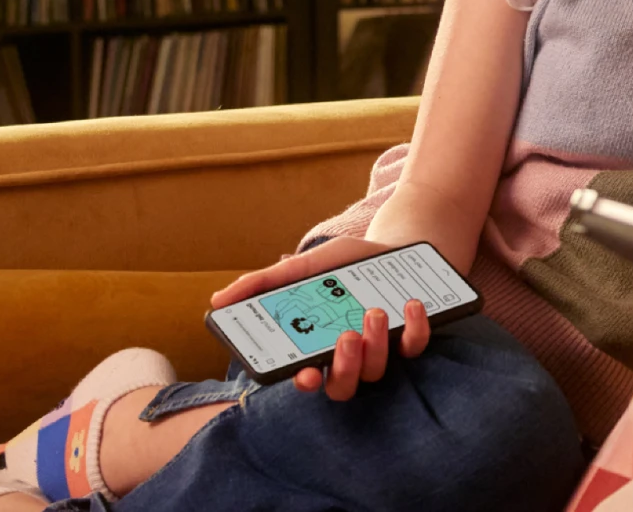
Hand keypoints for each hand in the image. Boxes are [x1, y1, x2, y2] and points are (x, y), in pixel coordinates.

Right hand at [210, 237, 432, 400]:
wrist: (394, 247)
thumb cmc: (345, 264)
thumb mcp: (305, 266)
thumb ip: (264, 284)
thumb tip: (217, 301)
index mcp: (319, 346)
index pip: (307, 378)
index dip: (305, 382)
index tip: (304, 373)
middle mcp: (350, 358)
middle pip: (343, 386)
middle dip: (345, 367)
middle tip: (346, 337)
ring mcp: (382, 352)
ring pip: (377, 370)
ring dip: (376, 343)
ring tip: (374, 311)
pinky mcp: (412, 340)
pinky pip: (414, 348)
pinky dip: (415, 328)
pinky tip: (410, 305)